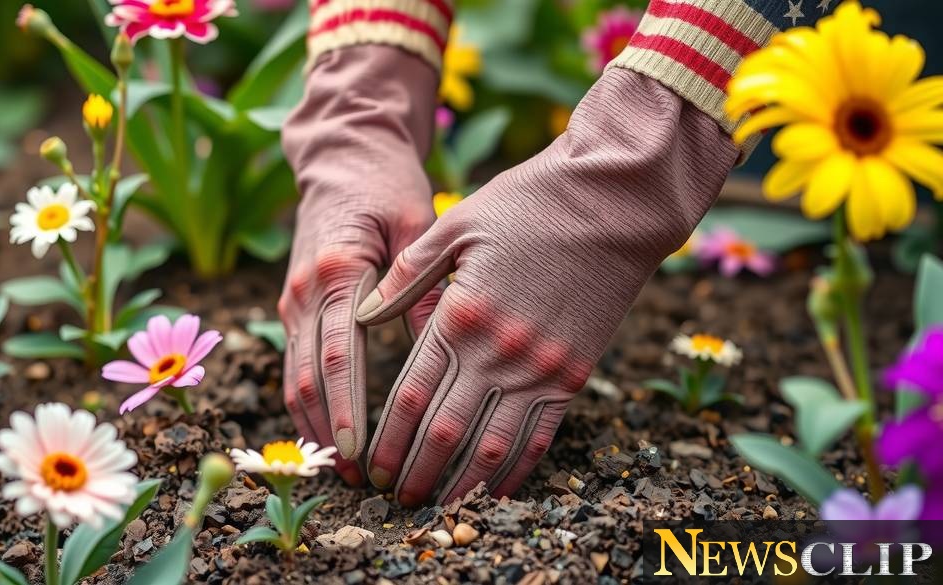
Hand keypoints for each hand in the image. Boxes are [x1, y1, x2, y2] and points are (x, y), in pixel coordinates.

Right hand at [279, 46, 439, 483]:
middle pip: (305, 377)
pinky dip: (307, 402)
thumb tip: (436, 350)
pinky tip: (328, 431)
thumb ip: (419, 287)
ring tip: (340, 466)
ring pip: (292, 377)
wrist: (344, 157)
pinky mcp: (295, 304)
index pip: (336, 354)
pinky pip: (294, 363)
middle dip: (327, 431)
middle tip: (353, 475)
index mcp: (336, 271)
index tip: (359, 449)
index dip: (346, 407)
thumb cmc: (387, 187)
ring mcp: (293, 299)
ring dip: (313, 424)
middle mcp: (305, 291)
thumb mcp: (414, 226)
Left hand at [356, 69, 738, 504]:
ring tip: (437, 507)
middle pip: (444, 432)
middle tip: (394, 499)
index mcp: (461, 315)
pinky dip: (515, 470)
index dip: (387, 438)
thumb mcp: (457, 223)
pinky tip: (495, 490)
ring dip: (460, 484)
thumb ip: (408, 274)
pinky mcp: (574, 373)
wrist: (615, 203)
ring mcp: (540, 369)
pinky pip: (541, 436)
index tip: (371, 465)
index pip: (411, 396)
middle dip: (414, 471)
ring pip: (491, 447)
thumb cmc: (530, 204)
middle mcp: (498, 352)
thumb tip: (363, 313)